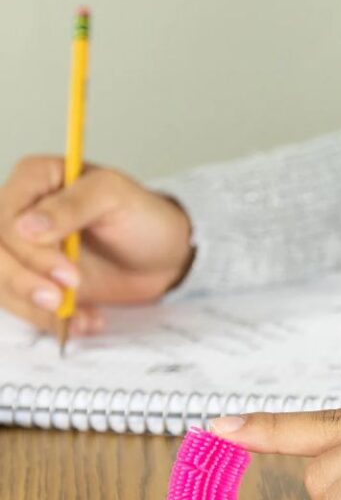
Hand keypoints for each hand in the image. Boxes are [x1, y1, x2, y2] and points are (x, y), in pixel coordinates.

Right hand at [0, 156, 193, 335]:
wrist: (164, 254)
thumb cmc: (144, 216)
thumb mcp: (117, 198)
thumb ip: (73, 204)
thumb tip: (24, 226)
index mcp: (36, 177)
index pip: (5, 217)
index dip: (28, 250)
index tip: (67, 274)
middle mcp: (20, 210)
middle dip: (24, 282)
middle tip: (62, 300)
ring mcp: (23, 248)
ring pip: (0, 281)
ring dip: (33, 307)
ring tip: (83, 317)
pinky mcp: (32, 279)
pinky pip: (19, 303)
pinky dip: (47, 320)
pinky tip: (85, 321)